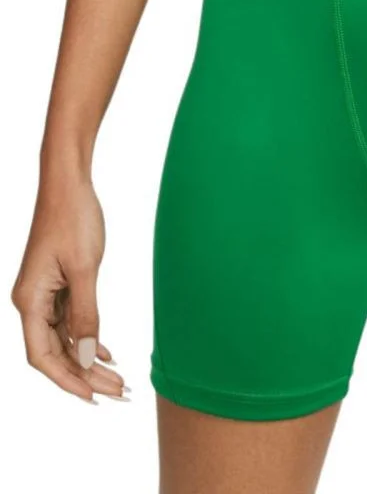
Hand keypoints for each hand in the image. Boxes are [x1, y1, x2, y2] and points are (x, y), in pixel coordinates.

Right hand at [11, 175, 126, 402]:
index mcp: (29, 301)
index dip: (67, 380)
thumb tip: (87, 357)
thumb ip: (86, 314)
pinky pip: (70, 322)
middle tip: (119, 392)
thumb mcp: (85, 269)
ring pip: (65, 339)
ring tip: (118, 379)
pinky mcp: (58, 285)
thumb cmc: (74, 220)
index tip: (94, 398)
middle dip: (85, 376)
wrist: (69, 185)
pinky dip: (88, 338)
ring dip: (89, 360)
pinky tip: (107, 353)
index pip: (43, 356)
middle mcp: (31, 302)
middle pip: (55, 352)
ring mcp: (44, 294)